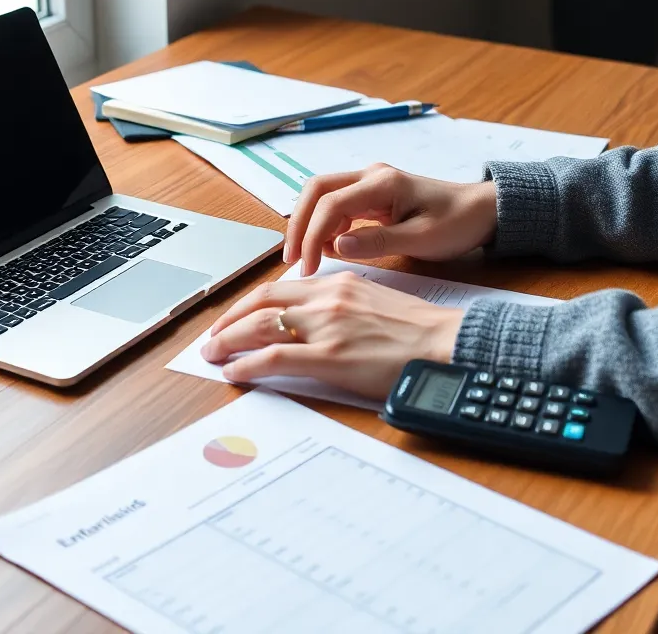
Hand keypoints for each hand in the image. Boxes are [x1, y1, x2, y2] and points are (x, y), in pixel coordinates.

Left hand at [202, 271, 464, 399]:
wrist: (445, 344)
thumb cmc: (418, 330)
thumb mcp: (374, 302)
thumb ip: (341, 305)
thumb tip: (317, 319)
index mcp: (338, 284)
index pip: (279, 288)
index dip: (249, 302)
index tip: (236, 315)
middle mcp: (326, 299)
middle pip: (261, 302)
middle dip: (229, 319)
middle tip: (213, 335)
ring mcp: (325, 327)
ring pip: (259, 326)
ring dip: (228, 340)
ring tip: (212, 354)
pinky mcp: (329, 357)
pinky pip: (273, 358)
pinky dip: (246, 365)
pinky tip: (233, 372)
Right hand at [284, 164, 497, 276]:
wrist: (482, 211)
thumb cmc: (457, 223)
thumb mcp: (422, 239)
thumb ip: (379, 242)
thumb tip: (337, 246)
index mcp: (383, 183)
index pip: (331, 204)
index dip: (312, 235)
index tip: (307, 268)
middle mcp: (371, 176)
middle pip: (317, 190)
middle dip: (299, 224)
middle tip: (291, 259)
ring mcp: (370, 184)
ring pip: (322, 197)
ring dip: (308, 224)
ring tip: (304, 259)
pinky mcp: (371, 196)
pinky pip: (337, 206)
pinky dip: (325, 227)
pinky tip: (327, 251)